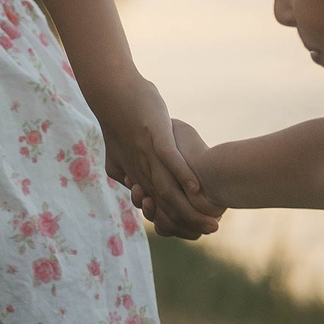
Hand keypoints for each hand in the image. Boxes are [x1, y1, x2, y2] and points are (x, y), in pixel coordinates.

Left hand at [101, 83, 221, 240]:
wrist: (110, 92)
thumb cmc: (120, 118)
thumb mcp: (119, 151)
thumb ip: (124, 170)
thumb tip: (130, 184)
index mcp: (136, 175)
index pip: (157, 208)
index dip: (176, 222)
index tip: (196, 231)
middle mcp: (141, 170)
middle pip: (166, 205)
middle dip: (190, 221)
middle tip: (213, 231)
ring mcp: (148, 153)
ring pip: (167, 189)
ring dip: (190, 208)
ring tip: (212, 220)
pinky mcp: (155, 134)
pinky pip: (169, 157)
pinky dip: (182, 172)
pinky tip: (196, 187)